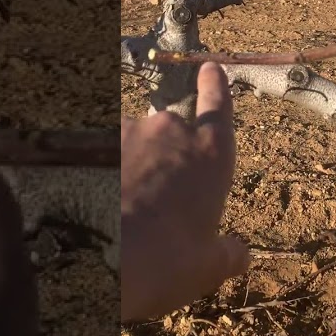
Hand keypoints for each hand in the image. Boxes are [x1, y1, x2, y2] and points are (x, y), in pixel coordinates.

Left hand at [120, 62, 249, 321]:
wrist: (101, 257)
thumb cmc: (167, 261)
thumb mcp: (207, 267)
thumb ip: (228, 254)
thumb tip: (242, 254)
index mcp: (212, 154)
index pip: (218, 104)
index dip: (215, 85)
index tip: (211, 68)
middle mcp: (173, 131)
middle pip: (173, 127)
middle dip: (167, 151)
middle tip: (158, 194)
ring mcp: (130, 131)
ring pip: (134, 140)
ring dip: (132, 162)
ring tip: (123, 206)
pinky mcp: (93, 143)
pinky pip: (104, 152)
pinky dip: (103, 170)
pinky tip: (96, 203)